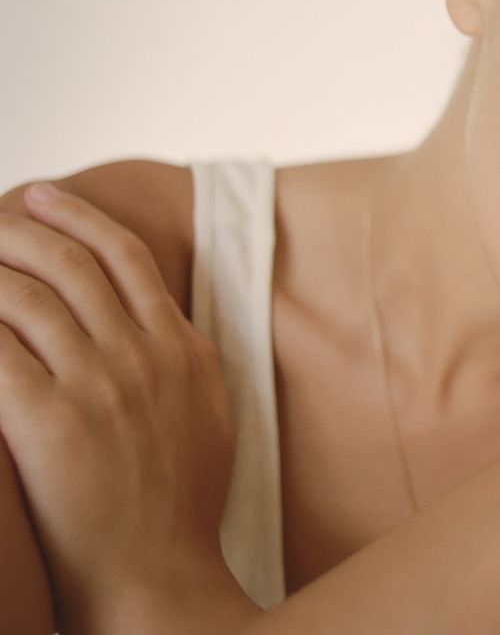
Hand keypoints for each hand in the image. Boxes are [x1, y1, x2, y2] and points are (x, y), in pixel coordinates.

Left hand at [0, 183, 235, 632]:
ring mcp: (100, 385)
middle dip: (20, 228)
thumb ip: (186, 362)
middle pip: (72, 263)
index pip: (126, 257)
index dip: (78, 218)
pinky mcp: (50, 422)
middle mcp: (144, 355)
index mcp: (183, 349)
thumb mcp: (209, 416)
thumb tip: (161, 325)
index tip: (43, 196)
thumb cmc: (181, 506)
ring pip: (28, 295)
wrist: (159, 573)